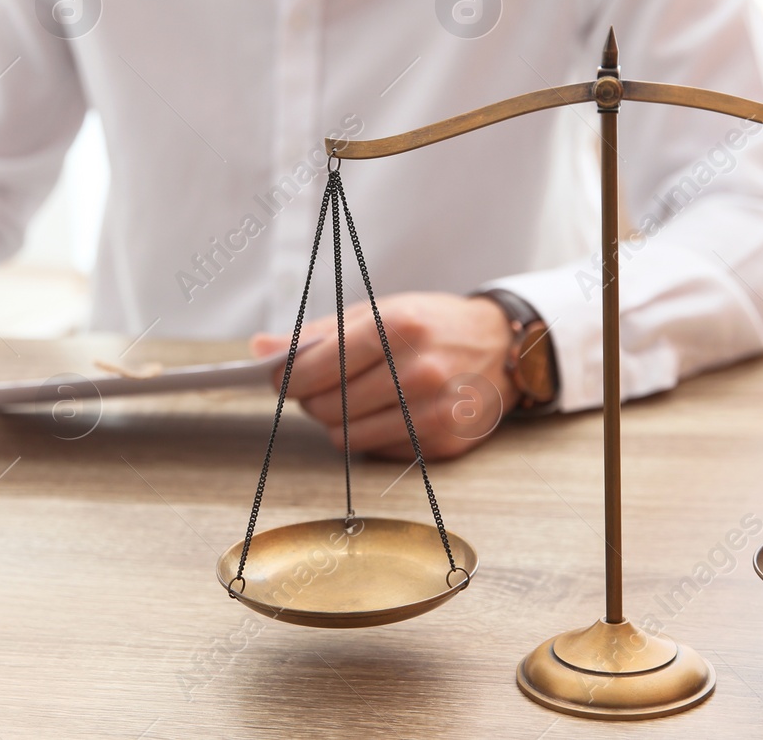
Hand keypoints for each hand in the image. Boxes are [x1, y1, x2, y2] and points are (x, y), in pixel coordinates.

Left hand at [249, 291, 515, 460]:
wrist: (501, 347)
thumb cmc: (431, 325)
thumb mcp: (378, 312)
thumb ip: (317, 334)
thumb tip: (260, 349)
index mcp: (397, 327)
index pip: (316, 368)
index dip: (286, 377)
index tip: (280, 376)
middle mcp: (418, 371)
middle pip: (326, 406)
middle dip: (311, 397)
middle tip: (320, 384)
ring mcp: (433, 411)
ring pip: (346, 436)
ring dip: (338, 420)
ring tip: (355, 397)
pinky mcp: (442, 443)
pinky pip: (376, 450)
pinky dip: (370, 434)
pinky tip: (387, 411)